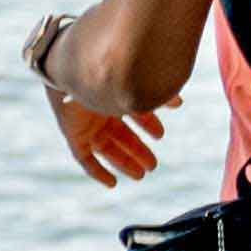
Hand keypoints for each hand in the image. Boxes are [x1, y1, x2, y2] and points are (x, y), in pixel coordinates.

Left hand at [23, 9, 161, 185]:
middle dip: (137, 149)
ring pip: (106, 147)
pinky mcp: (72, 134)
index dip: (147, 123)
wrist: (73, 67)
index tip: (160, 135)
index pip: (132, 112)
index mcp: (114, 92)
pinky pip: (84, 158)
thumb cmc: (107, 71)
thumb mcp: (137, 84)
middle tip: (154, 165)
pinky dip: (97, 171)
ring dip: (123, 161)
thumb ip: (156, 93)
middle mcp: (99, 108)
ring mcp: (85, 122)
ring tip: (142, 174)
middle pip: (121, 134)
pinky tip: (111, 183)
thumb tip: (178, 103)